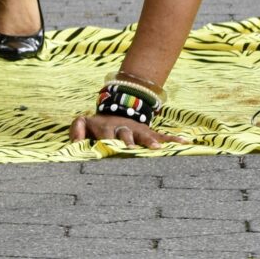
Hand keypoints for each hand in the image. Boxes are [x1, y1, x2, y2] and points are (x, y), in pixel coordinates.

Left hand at [70, 112, 184, 148]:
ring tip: (157, 149)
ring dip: (150, 142)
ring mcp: (138, 130)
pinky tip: (185, 143)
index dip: (108, 141)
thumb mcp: (85, 122)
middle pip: (127, 136)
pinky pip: (163, 136)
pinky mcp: (149, 132)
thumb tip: (74, 142)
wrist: (118, 108)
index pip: (107, 136)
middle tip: (132, 150)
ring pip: (146, 135)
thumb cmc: (99, 123)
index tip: (109, 149)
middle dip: (129, 143)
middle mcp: (125, 129)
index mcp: (108, 129)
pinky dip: (174, 139)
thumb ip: (77, 129)